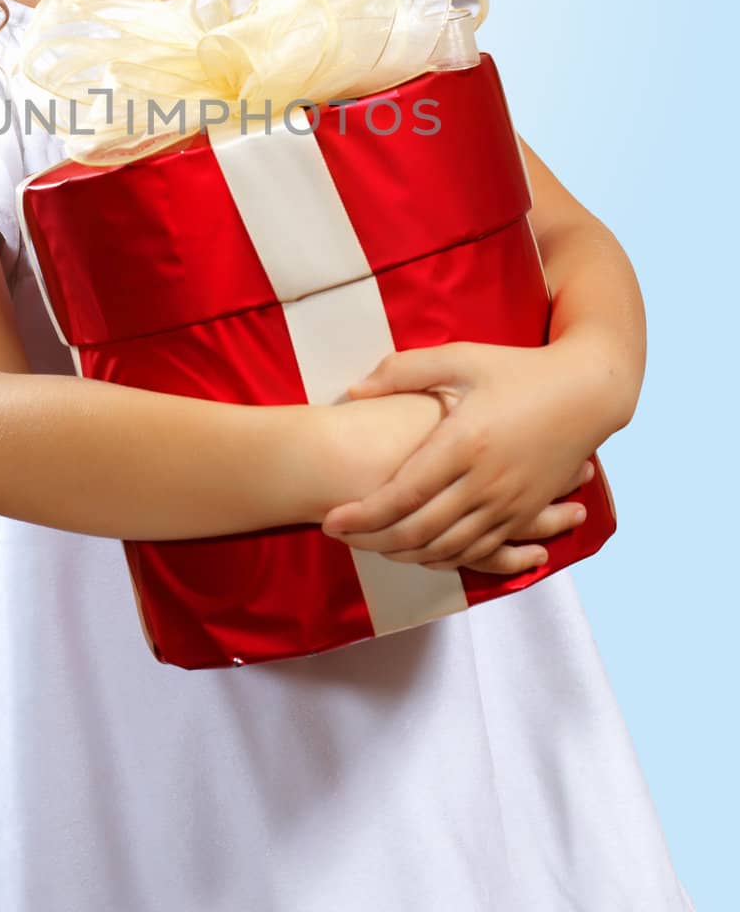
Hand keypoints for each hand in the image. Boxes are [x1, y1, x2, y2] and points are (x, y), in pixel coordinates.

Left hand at [320, 339, 608, 574]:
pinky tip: (421, 553)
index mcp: (465, 442)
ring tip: (372, 546)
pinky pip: (481, 552)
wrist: (588, 391)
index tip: (330, 521)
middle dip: (374, 541)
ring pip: (448, 549)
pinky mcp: (526, 514)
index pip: (402, 494)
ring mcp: (509, 503)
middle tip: (342, 538)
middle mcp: (486, 481)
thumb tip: (354, 388)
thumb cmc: (519, 369)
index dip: (362, 515)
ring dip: (405, 556)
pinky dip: (446, 559)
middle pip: (420, 531)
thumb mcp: (462, 358)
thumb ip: (405, 371)